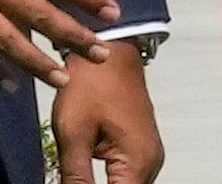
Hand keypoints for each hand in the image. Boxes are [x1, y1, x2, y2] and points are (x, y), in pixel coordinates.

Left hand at [52, 42, 164, 183]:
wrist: (110, 50)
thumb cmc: (92, 83)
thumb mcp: (74, 134)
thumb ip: (75, 178)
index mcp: (137, 163)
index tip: (73, 183)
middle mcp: (150, 163)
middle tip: (71, 177)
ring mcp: (149, 156)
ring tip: (76, 175)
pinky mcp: (142, 149)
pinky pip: (126, 178)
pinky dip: (109, 182)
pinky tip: (86, 177)